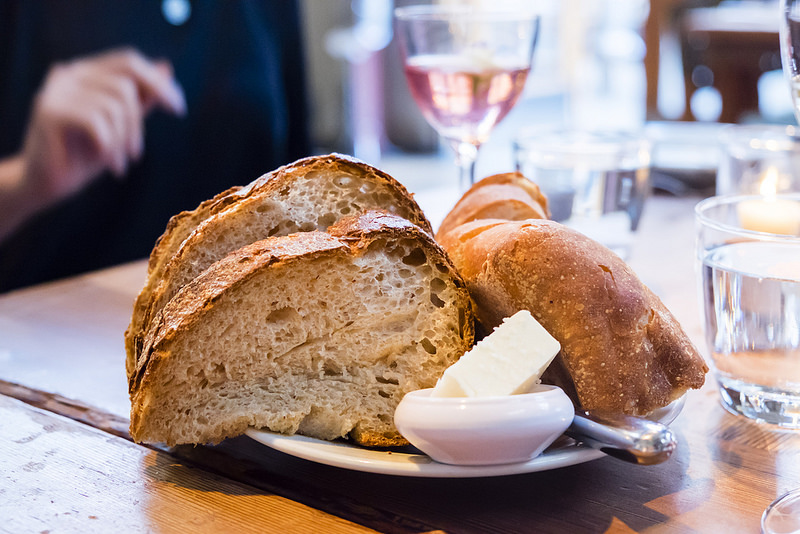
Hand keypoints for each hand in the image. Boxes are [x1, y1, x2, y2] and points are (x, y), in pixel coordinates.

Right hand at [20, 48, 185, 204]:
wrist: (47, 184)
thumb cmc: (86, 155)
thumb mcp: (122, 126)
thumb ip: (142, 98)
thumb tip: (166, 67)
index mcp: (86, 71)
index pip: (128, 61)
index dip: (158, 83)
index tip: (179, 109)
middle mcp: (69, 73)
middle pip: (124, 81)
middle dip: (141, 118)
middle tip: (139, 153)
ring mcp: (57, 89)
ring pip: (114, 105)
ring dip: (124, 141)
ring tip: (121, 163)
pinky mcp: (49, 110)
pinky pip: (96, 122)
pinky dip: (110, 148)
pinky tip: (110, 167)